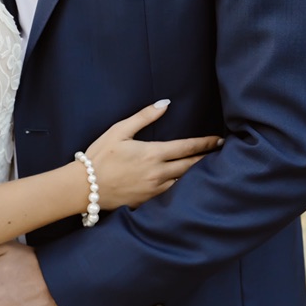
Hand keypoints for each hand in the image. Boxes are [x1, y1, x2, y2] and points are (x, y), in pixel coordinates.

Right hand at [86, 100, 222, 209]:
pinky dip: (183, 187)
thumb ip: (144, 116)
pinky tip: (188, 184)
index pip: (188, 147)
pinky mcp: (149, 201)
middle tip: (220, 153)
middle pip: (191, 166)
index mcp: (152, 153)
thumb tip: (165, 103)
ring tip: (209, 168)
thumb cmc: (99, 157)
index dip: (206, 143)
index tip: (218, 140)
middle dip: (207, 158)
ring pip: (185, 182)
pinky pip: (172, 193)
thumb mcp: (119, 131)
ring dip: (198, 174)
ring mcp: (155, 189)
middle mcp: (158, 173)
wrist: (84, 188)